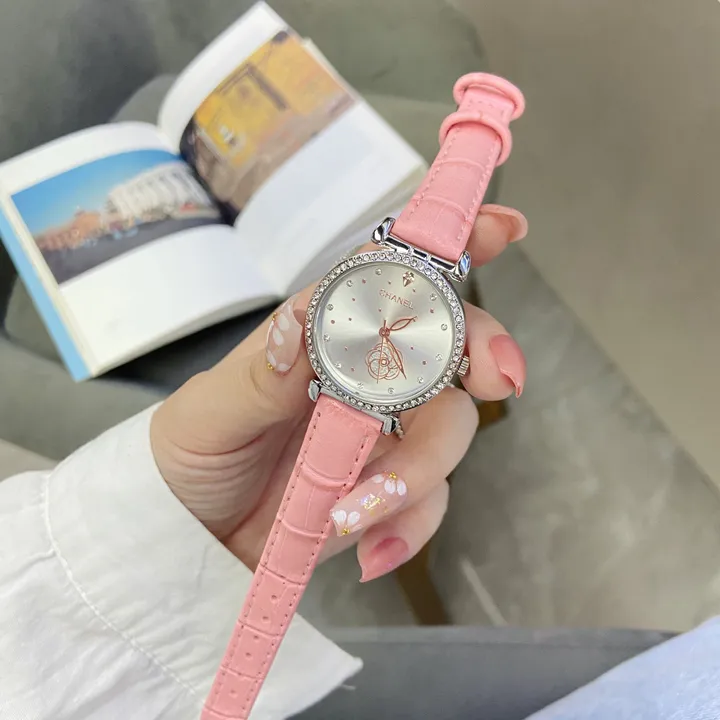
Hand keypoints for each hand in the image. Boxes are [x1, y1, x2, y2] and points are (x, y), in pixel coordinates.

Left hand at [150, 204, 527, 580]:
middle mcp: (365, 376)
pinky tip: (368, 551)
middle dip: (481, 353)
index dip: (447, 247)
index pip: (388, 278)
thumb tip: (306, 318)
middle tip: (497, 378)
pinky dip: (409, 527)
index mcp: (323, 336)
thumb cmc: (193, 456)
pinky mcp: (388, 488)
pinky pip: (429, 503)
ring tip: (352, 513)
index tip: (500, 230)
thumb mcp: (209, 413)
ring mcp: (383, 433)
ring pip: (449, 430)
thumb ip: (260, 374)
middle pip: (446, 347)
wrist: (192, 535)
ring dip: (419, 472)